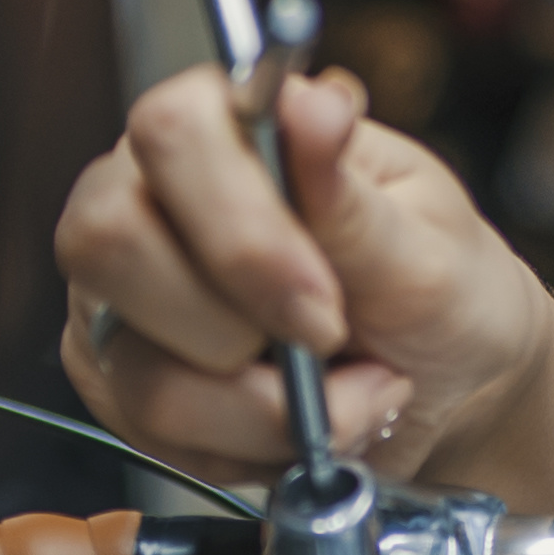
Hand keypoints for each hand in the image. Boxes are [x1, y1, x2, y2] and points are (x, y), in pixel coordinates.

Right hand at [50, 66, 551, 485]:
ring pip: (140, 367)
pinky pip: (154, 434)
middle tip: (330, 347)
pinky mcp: (121, 380)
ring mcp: (123, 293)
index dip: (240, 230)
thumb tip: (315, 106)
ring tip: (346, 393)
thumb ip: (352, 196)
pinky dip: (250, 447)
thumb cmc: (438, 288)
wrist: (444, 382)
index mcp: (228, 125)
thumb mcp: (426, 246)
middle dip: (235, 328)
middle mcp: (152, 196)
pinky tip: (302, 421)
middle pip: (109, 241)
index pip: (174, 132)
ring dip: (264, 410)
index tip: (324, 303)